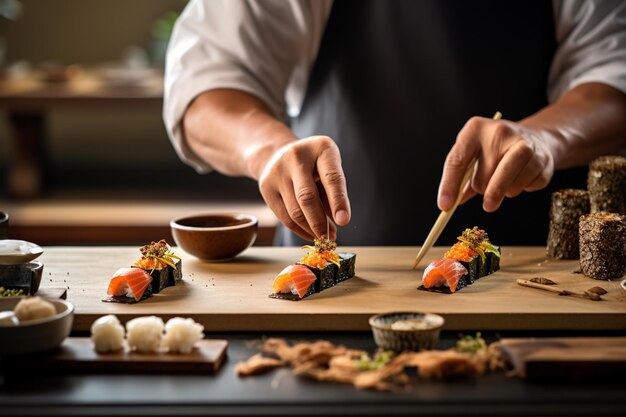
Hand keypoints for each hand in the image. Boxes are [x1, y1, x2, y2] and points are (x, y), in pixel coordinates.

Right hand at [257, 136, 350, 240]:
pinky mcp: (266, 186)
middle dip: (320, 222)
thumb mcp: (328, 169)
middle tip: (330, 238)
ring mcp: (277, 171)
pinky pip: (284, 216)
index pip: (331, 177)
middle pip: (307, 197)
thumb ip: (333, 193)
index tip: (344, 221)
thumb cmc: (313, 165)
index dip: (338, 201)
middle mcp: (296, 156)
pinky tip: (309, 234)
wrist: (278, 154)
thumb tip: (337, 223)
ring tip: (323, 236)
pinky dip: (299, 230)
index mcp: (321, 148)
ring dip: (311, 229)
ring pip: (294, 211)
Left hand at [438, 117, 554, 211]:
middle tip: (485, 183)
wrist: (538, 137)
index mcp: (476, 128)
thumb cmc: (497, 149)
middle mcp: (502, 132)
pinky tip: (522, 174)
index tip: (445, 206)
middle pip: (482, 179)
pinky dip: (521, 189)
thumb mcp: (473, 153)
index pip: (457, 160)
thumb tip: (449, 205)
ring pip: (506, 188)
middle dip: (481, 189)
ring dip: (502, 192)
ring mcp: (526, 145)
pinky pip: (525, 189)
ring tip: (504, 176)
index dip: (449, 185)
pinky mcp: (544, 160)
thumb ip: (461, 178)